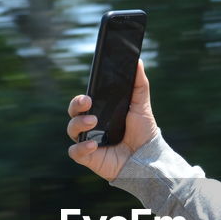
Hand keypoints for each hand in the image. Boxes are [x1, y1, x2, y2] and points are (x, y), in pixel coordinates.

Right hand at [66, 59, 158, 181]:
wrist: (148, 158)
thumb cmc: (143, 132)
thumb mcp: (142, 105)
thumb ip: (139, 84)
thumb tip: (137, 61)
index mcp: (100, 112)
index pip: (83, 102)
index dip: (81, 98)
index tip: (89, 95)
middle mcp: (91, 126)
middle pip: (72, 112)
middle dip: (75, 105)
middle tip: (87, 103)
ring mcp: (88, 141)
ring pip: (71, 129)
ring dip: (78, 124)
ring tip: (93, 122)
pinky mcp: (89, 158)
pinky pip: (75, 152)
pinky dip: (81, 147)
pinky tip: (94, 144)